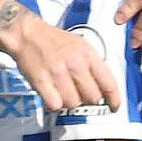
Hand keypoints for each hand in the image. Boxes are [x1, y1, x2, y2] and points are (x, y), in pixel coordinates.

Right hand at [0, 10, 119, 112]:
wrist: (27, 33)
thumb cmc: (54, 40)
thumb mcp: (81, 45)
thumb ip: (93, 65)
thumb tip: (103, 87)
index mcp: (88, 55)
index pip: (109, 83)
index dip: (114, 99)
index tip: (114, 107)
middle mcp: (76, 64)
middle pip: (93, 98)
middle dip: (88, 99)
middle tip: (79, 93)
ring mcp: (58, 74)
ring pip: (74, 103)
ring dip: (69, 101)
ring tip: (63, 91)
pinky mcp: (42, 82)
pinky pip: (55, 105)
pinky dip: (54, 104)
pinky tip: (52, 95)